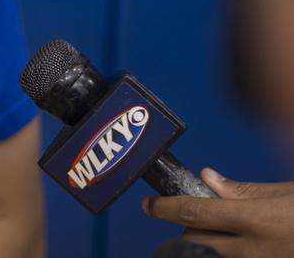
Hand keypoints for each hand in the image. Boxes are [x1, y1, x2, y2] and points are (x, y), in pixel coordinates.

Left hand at [144, 167, 293, 256]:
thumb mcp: (287, 193)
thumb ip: (244, 189)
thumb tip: (207, 178)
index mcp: (257, 221)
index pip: (195, 213)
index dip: (165, 208)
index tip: (148, 204)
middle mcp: (253, 251)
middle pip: (197, 240)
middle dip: (190, 225)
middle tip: (204, 211)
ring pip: (213, 254)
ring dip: (211, 240)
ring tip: (231, 226)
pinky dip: (228, 249)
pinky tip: (243, 240)